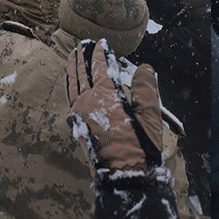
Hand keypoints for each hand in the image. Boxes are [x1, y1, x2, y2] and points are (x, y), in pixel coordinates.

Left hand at [66, 40, 163, 173]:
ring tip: (71, 58)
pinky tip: (71, 86)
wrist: (123, 175)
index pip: (100, 67)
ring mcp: (80, 114)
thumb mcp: (149, 115)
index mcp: (105, 95)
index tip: (100, 43)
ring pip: (72, 85)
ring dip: (72, 70)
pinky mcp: (78, 125)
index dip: (100, 53)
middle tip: (80, 45)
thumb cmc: (139, 146)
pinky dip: (69, 87)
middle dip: (81, 58)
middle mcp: (88, 101)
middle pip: (81, 73)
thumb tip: (144, 67)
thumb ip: (145, 88)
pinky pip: (70, 99)